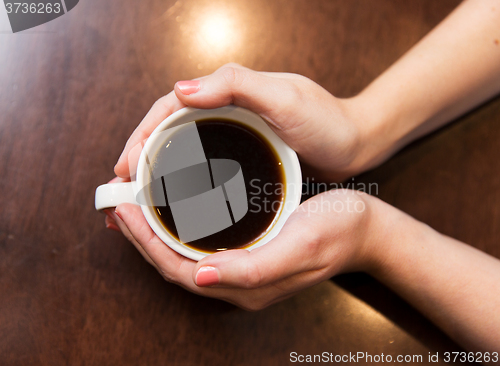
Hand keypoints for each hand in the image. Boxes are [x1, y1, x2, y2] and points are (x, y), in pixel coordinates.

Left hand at [106, 189, 382, 309]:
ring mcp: (243, 266)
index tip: (125, 212)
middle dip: (142, 236)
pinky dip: (179, 225)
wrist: (366, 228)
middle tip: (120, 204)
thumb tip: (200, 277)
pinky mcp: (249, 249)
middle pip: (174, 263)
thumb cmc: (337, 232)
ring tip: (136, 204)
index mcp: (245, 286)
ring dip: (157, 230)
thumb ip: (252, 269)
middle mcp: (238, 281)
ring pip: (185, 252)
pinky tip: (173, 207)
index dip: (147, 244)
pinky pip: (202, 241)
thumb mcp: (299, 245)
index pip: (178, 271)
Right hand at [114, 64, 378, 181]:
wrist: (355, 143)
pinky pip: (204, 168)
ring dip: (158, 173)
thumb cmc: (325, 119)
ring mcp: (233, 136)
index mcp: (226, 92)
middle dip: (141, 158)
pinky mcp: (243, 157)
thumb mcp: (283, 97)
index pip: (169, 109)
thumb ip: (235, 84)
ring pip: (183, 152)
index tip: (125, 166)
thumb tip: (180, 89)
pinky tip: (177, 203)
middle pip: (168, 132)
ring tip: (141, 200)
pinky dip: (185, 183)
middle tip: (123, 190)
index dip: (141, 136)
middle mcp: (224, 111)